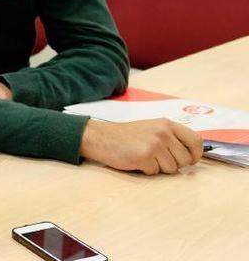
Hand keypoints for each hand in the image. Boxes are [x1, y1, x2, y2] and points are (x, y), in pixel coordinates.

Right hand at [79, 118, 203, 174]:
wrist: (100, 137)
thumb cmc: (126, 135)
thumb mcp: (152, 128)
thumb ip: (171, 137)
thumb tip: (191, 155)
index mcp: (167, 124)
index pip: (196, 140)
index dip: (195, 154)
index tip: (189, 159)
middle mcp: (163, 133)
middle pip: (185, 159)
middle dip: (174, 164)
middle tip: (158, 159)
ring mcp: (154, 144)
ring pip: (172, 168)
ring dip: (159, 168)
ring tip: (145, 158)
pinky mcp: (144, 156)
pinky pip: (155, 172)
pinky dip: (146, 170)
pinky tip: (136, 160)